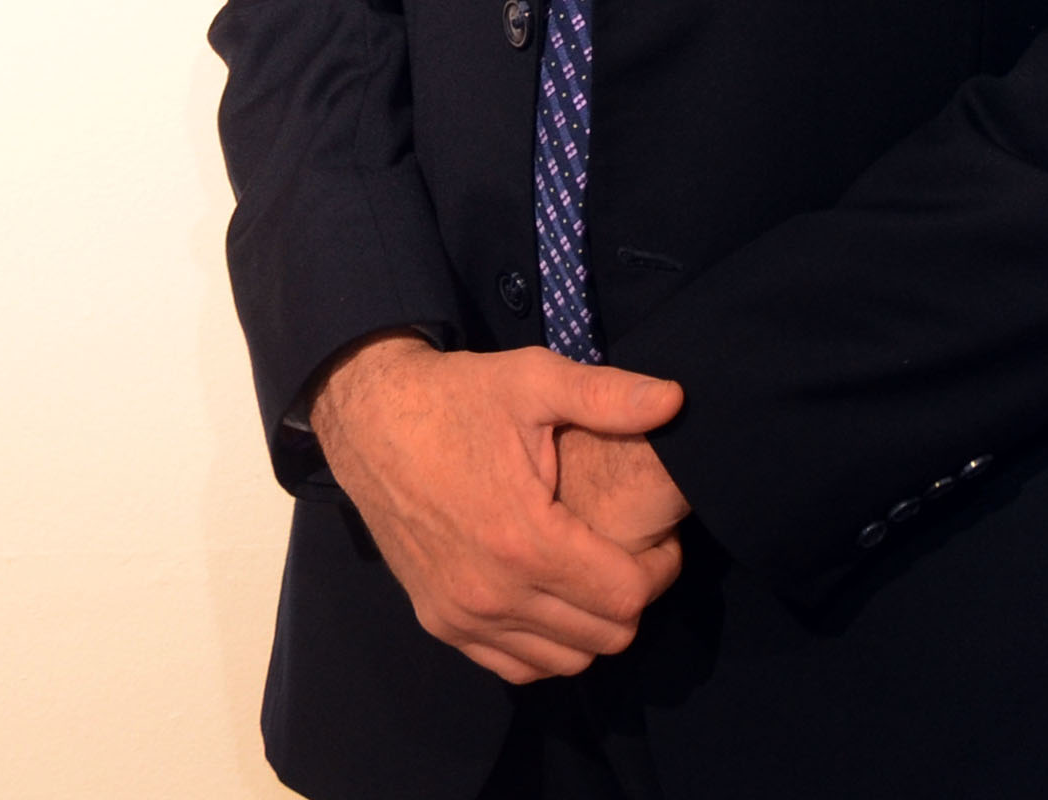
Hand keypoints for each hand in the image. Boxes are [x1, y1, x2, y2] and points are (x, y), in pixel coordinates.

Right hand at [308, 332, 685, 683]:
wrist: (372, 421)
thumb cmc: (458, 398)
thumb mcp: (534, 380)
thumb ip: (608, 397)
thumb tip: (676, 400)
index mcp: (524, 540)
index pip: (626, 596)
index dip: (661, 569)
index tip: (663, 539)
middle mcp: (492, 593)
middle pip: (603, 637)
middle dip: (634, 598)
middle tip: (635, 553)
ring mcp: (462, 615)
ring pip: (564, 661)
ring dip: (593, 626)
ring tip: (596, 572)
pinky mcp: (440, 622)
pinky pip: (515, 667)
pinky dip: (547, 645)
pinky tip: (555, 597)